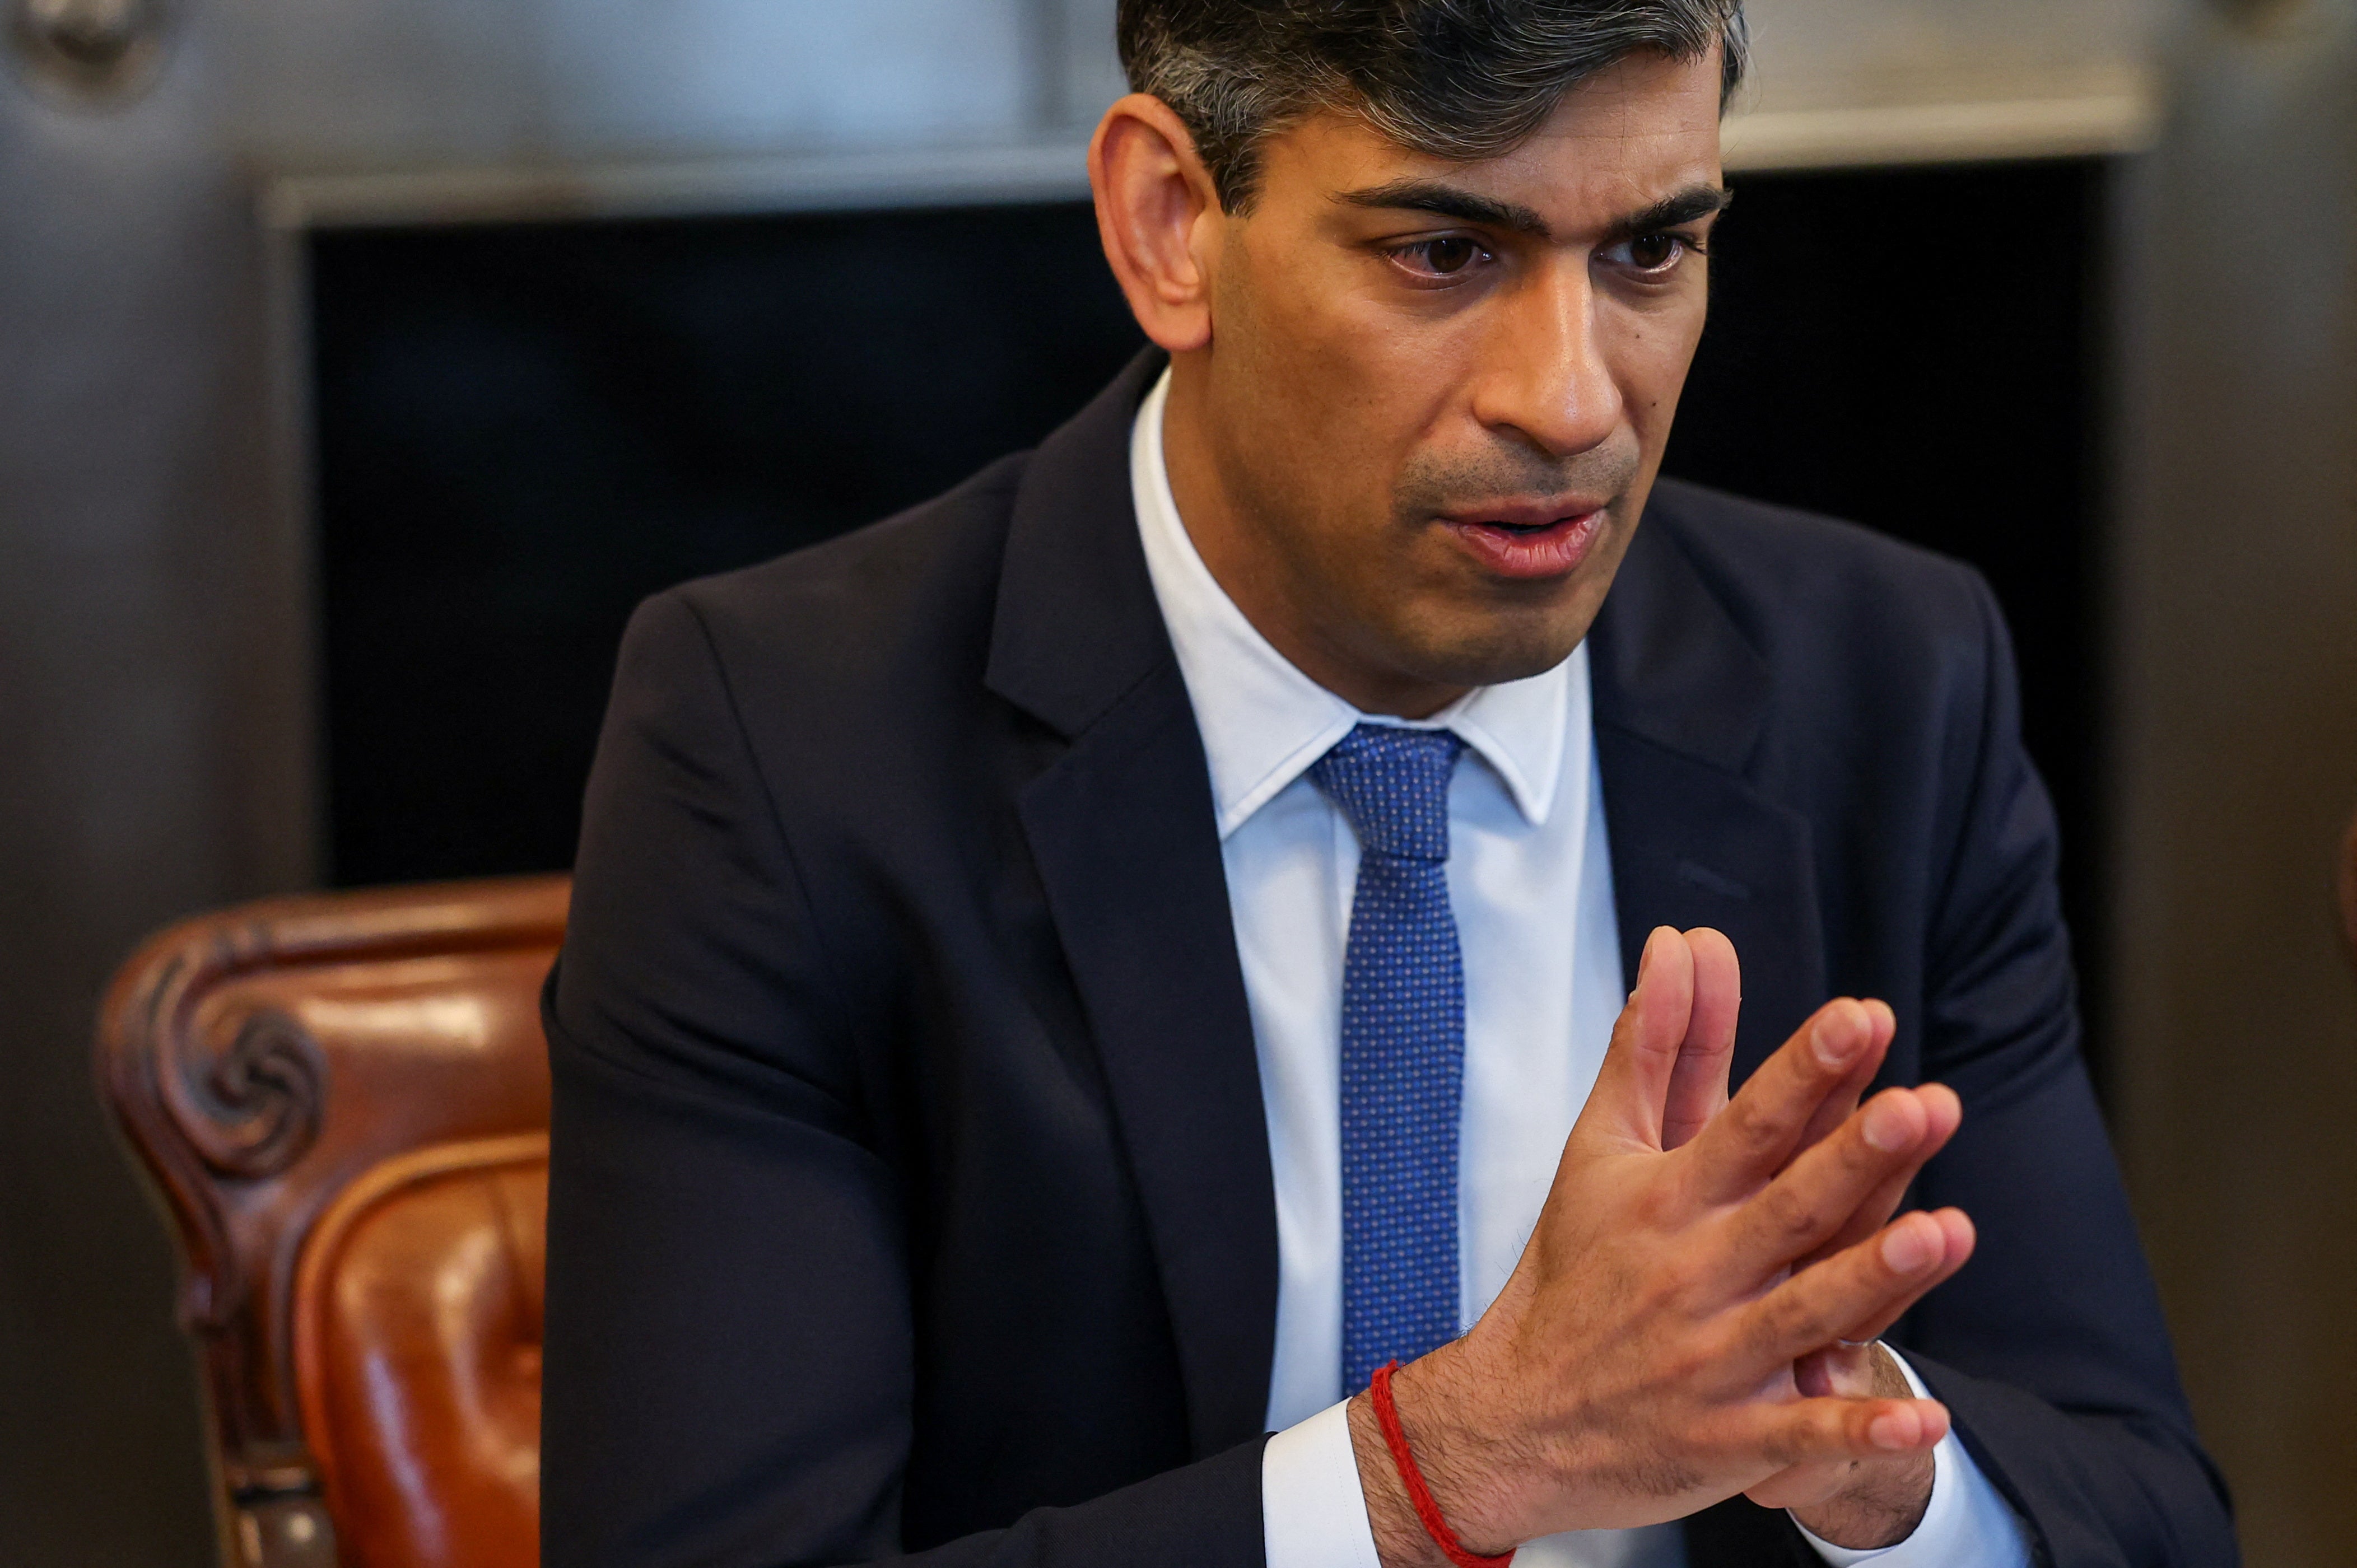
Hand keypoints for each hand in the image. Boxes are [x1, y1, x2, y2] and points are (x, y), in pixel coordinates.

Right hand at [1347, 927, 1974, 1563]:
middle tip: (1920, 1104)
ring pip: (1806, 1314)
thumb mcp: (1600, 1151)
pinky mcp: (1731, 1442)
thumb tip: (1677, 944)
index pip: (1744, 1123)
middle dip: (1854, 1157)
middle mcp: (1692, 1274)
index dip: (1803, 1071)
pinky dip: (1862, 1434)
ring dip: (1875, 1277)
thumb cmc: (1571, 1271)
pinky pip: (1805, 1439)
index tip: (1859, 1017)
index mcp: (1666, 1201)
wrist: (1515, 1418)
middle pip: (1788, 1208)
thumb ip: (1652, 1047)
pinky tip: (1925, 1422)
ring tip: (1946, 1232)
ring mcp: (1713, 1362)